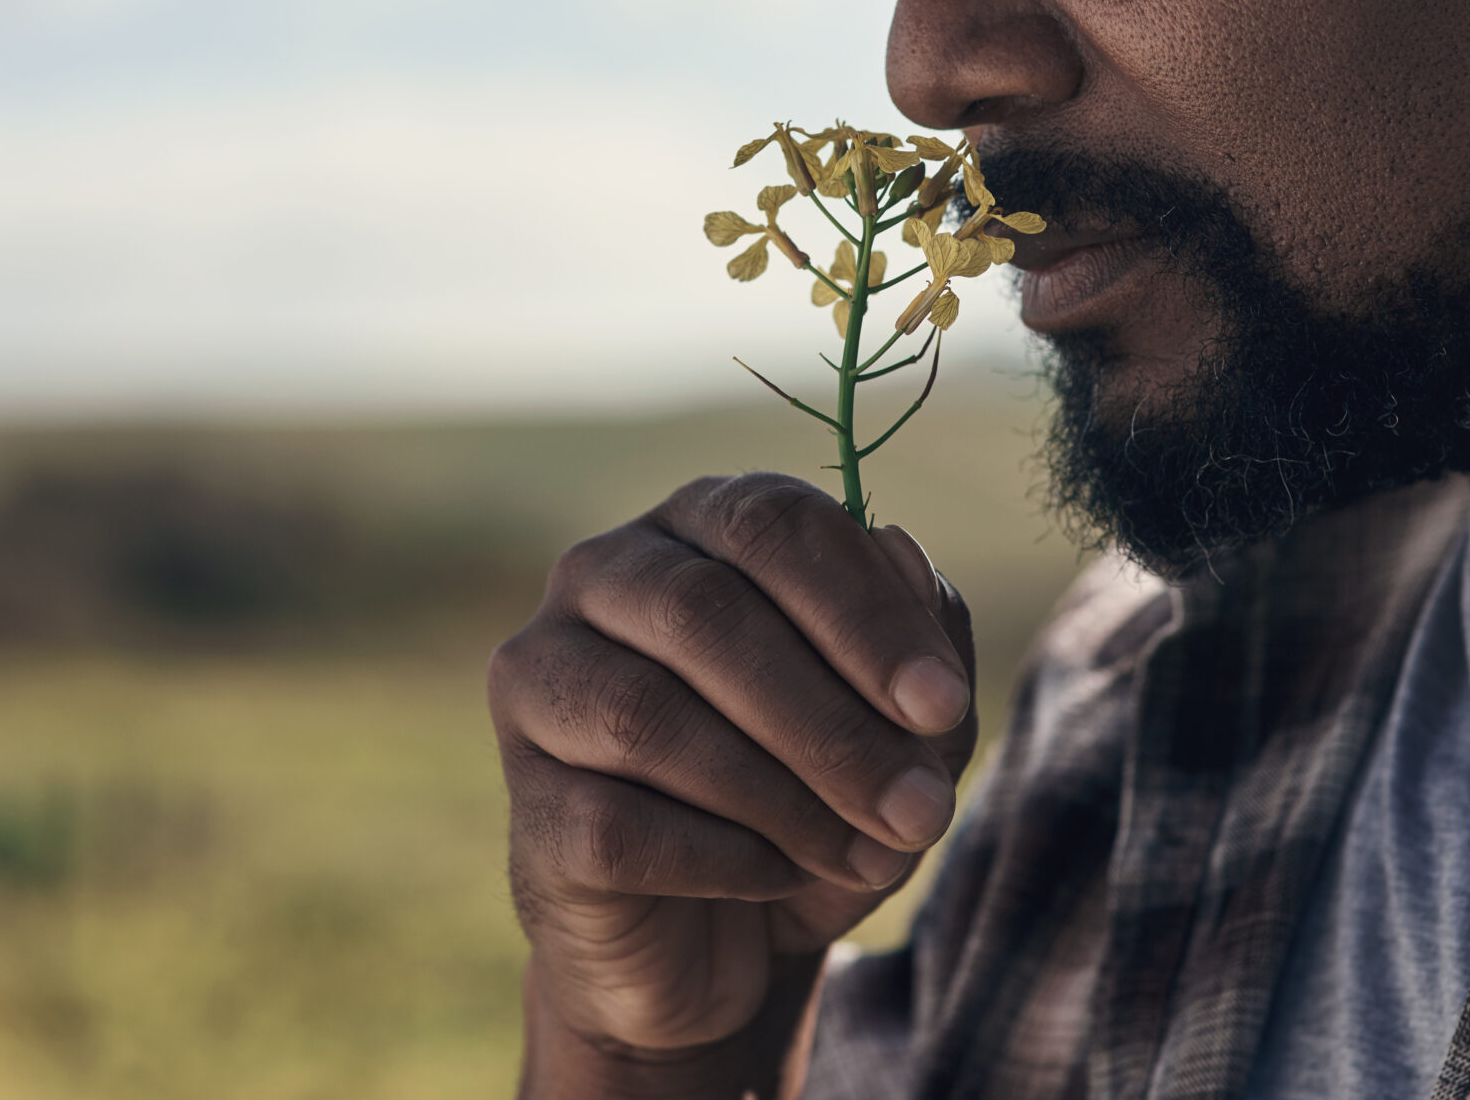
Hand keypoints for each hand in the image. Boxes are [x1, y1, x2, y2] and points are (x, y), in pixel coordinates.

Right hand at [490, 473, 976, 1090]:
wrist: (729, 946)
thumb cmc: (821, 794)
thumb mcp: (904, 722)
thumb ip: (923, 634)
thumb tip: (904, 550)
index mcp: (701, 523)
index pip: (772, 523)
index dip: (864, 613)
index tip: (941, 706)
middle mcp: (603, 575)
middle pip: (704, 613)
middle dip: (830, 721)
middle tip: (916, 809)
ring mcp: (543, 683)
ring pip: (648, 716)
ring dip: (782, 795)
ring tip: (861, 852)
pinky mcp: (528, 803)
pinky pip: (618, 823)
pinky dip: (722, 858)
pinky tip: (773, 875)